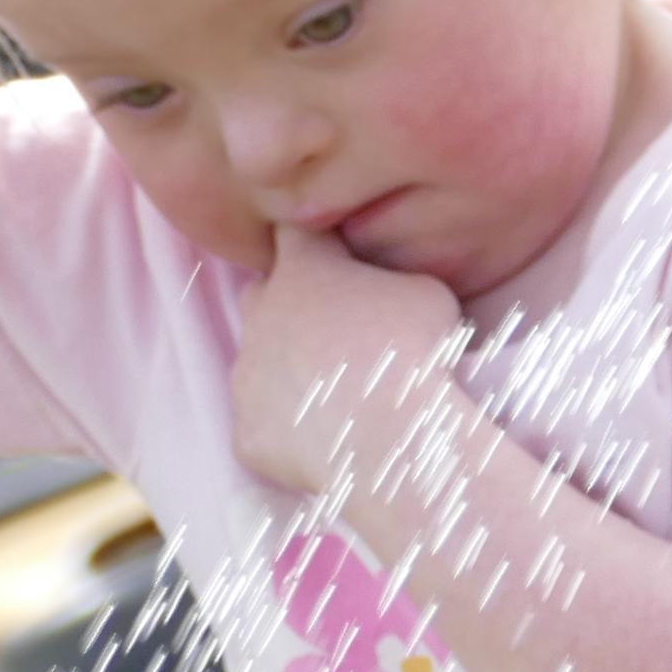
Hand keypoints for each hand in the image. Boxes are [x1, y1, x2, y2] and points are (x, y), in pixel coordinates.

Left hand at [231, 224, 474, 505]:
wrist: (391, 437)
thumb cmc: (415, 351)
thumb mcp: (425, 290)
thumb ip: (390, 280)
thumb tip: (387, 291)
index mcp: (302, 269)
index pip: (292, 232)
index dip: (313, 243)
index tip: (336, 254)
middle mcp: (261, 317)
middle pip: (261, 293)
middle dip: (288, 301)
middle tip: (335, 325)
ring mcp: (246, 377)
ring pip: (256, 361)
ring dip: (286, 368)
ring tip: (335, 391)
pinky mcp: (247, 432)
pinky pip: (263, 423)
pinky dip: (287, 428)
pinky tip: (326, 438)